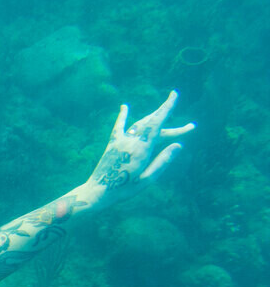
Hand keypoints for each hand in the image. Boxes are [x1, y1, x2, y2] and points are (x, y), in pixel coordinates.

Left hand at [85, 92, 194, 206]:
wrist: (98, 191)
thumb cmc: (124, 189)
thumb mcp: (148, 179)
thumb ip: (163, 161)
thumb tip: (179, 145)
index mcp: (142, 149)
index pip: (157, 122)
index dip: (167, 108)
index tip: (174, 95)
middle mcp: (131, 140)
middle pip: (152, 123)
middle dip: (167, 117)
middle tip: (187, 125)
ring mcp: (121, 141)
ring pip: (140, 124)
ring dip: (153, 118)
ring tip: (165, 115)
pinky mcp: (112, 144)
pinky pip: (119, 126)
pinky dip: (122, 116)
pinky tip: (124, 106)